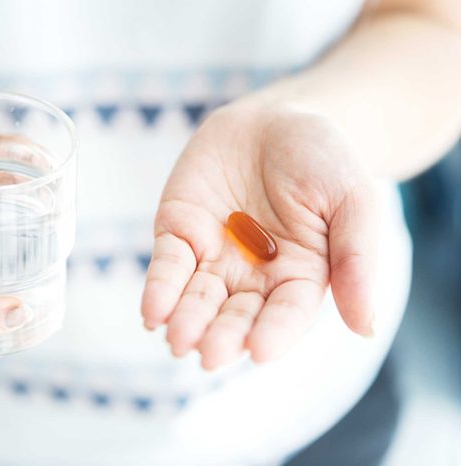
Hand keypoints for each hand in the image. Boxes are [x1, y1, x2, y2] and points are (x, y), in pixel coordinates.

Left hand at [141, 103, 377, 368]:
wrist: (278, 118)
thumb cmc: (325, 160)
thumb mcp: (353, 201)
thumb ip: (356, 259)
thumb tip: (365, 328)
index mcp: (299, 277)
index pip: (286, 313)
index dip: (274, 332)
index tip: (259, 351)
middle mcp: (253, 277)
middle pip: (236, 313)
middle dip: (222, 335)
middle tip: (209, 356)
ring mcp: (213, 257)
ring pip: (197, 297)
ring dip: (186, 320)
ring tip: (178, 341)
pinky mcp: (180, 232)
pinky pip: (168, 265)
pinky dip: (159, 288)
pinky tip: (152, 313)